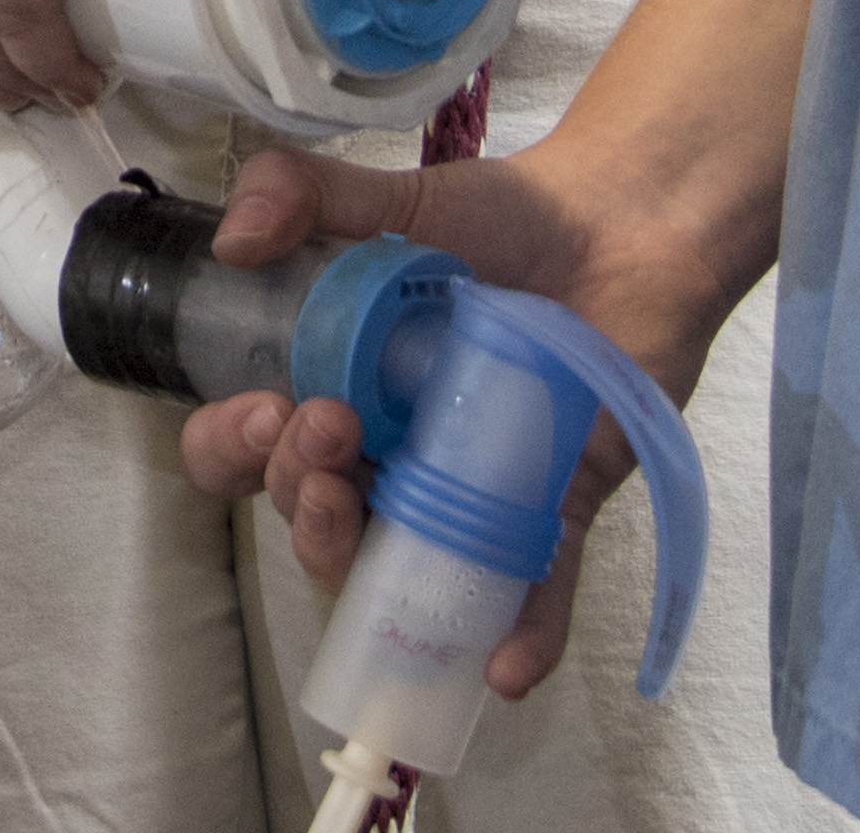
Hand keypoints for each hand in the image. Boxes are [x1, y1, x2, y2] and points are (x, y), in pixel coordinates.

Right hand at [174, 142, 711, 700]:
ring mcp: (464, 493)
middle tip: (328, 427)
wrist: (628, 224)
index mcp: (337, 386)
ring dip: (352, 563)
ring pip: (391, 568)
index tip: (262, 406)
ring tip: (356, 512)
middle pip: (308, 516)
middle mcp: (389, 453)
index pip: (248, 448)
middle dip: (293, 490)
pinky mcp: (549, 511)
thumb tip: (233, 242)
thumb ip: (299, 192)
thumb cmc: (509, 218)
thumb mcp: (394, 199)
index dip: (231, 448)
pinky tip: (500, 667)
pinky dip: (516, 639)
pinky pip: (528, 594)